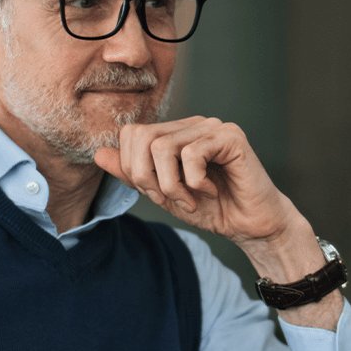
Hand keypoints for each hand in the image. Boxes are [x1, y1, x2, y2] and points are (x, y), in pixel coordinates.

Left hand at [95, 116, 342, 329]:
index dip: (135, 171)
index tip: (159, 194)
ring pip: (162, 148)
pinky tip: (210, 191)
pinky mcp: (231, 137)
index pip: (131, 135)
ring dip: (172, 185)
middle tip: (173, 199)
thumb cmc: (213, 209)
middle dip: (148, 178)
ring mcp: (212, 127)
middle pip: (141, 138)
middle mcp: (192, 124)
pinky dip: (194, 182)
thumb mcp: (164, 194)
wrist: (251, 226)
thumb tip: (99, 154)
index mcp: (175, 133)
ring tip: (191, 198)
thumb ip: (134, 174)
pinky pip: (192, 154)